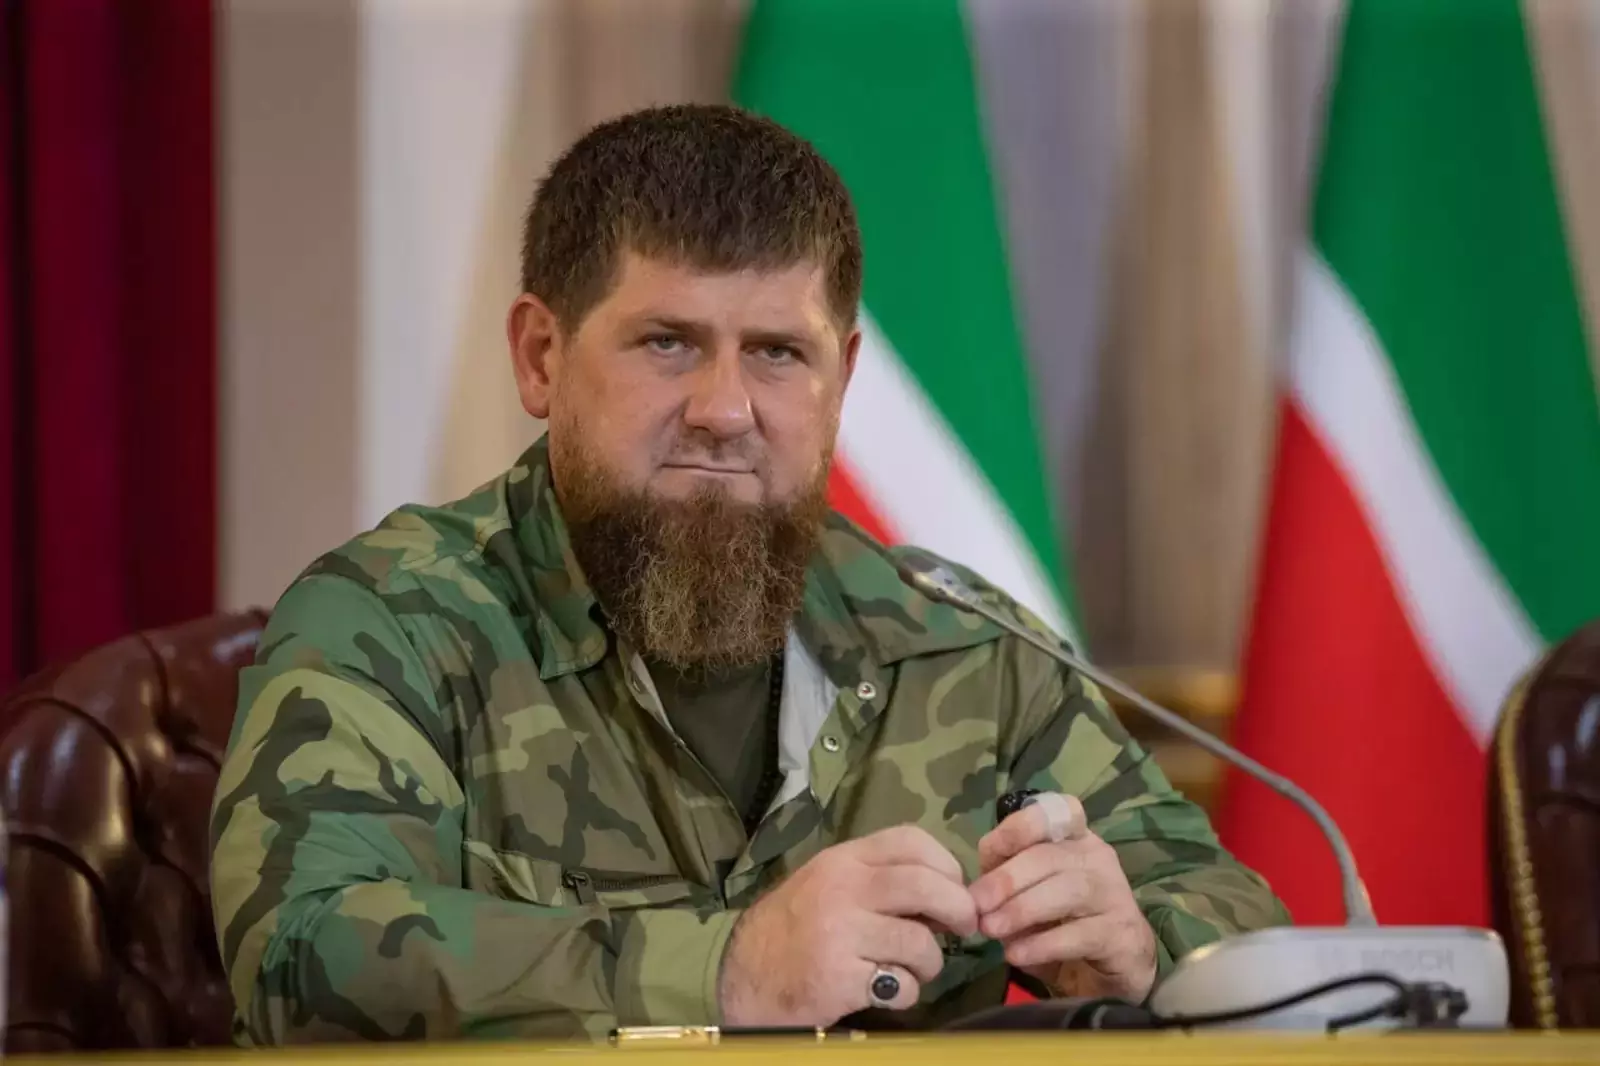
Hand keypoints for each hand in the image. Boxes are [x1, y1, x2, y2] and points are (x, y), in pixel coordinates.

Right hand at [718, 825, 979, 1025]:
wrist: (747, 977)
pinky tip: (886, 990)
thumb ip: (879, 879)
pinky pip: (903, 986)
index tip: (955, 887)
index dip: (947, 863)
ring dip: (931, 962)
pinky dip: (906, 993)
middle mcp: (842, 889)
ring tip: (913, 969)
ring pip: (921, 942)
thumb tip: (947, 892)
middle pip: (926, 885)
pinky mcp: (841, 977)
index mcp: (843, 860)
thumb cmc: (796, 927)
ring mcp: (841, 933)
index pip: (911, 840)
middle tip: (964, 927)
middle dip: (959, 908)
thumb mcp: (830, 884)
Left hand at [969, 794, 1156, 1002]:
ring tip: (991, 929)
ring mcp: (1115, 894)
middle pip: (1050, 856)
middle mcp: (1097, 858)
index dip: (1021, 826)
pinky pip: (1079, 934)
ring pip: (1067, 891)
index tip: (989, 850)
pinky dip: (1042, 944)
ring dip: (1022, 909)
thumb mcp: (1024, 895)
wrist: (1105, 972)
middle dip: (1008, 879)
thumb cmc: (1060, 924)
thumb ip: (1003, 879)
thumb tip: (974, 889)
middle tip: (977, 904)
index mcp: (1075, 838)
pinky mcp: (1121, 934)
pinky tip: (1015, 955)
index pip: (1058, 811)